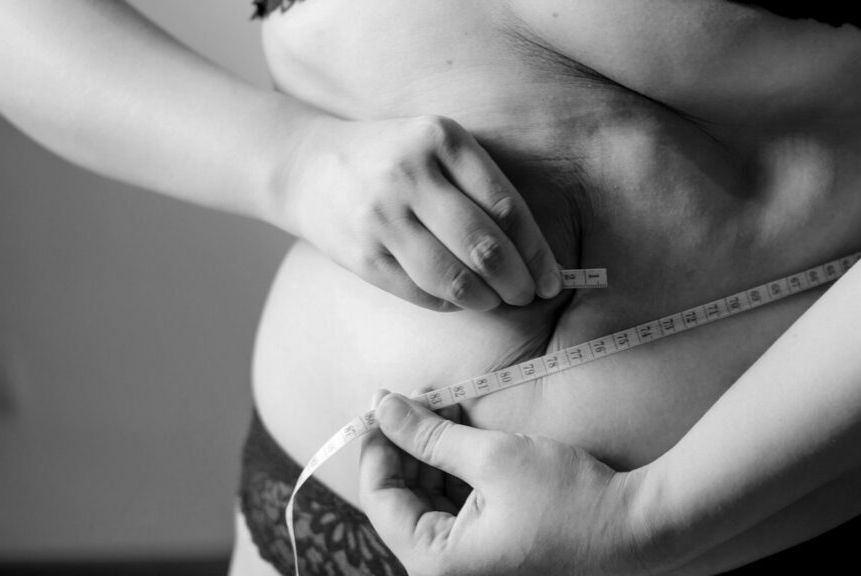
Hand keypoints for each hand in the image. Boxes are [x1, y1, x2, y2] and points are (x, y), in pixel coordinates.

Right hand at [275, 114, 561, 310]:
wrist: (306, 166)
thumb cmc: (391, 159)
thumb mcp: (436, 146)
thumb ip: (481, 185)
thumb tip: (534, 253)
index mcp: (441, 140)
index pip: (506, 206)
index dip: (536, 251)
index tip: (554, 277)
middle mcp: (410, 175)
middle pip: (484, 246)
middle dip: (518, 281)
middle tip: (530, 296)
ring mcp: (381, 217)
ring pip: (453, 277)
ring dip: (486, 299)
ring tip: (498, 301)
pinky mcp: (362, 254)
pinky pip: (421, 293)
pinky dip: (449, 303)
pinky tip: (460, 299)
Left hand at [359, 393, 651, 575]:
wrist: (636, 530)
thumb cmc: (568, 499)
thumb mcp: (493, 457)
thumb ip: (430, 434)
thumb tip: (383, 408)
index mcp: (437, 562)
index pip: (381, 498)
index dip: (377, 446)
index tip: (382, 405)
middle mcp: (447, 574)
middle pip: (404, 501)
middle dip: (407, 447)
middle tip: (417, 399)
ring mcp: (471, 568)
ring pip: (429, 503)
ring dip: (432, 456)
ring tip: (444, 410)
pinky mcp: (492, 556)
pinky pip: (456, 512)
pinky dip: (455, 474)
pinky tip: (464, 436)